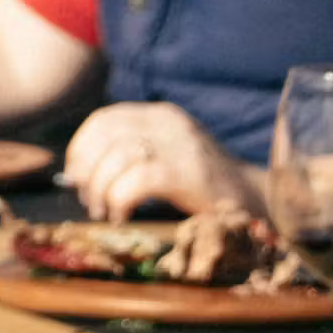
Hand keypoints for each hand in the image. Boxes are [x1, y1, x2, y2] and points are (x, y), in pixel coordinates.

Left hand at [56, 99, 237, 220]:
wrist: (255, 200)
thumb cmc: (204, 188)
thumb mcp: (167, 156)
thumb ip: (131, 155)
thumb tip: (79, 175)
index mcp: (160, 115)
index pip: (104, 120)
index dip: (81, 149)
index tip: (77, 179)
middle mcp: (168, 123)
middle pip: (105, 137)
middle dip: (87, 172)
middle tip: (90, 202)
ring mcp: (179, 145)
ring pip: (116, 158)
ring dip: (101, 190)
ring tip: (105, 212)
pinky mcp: (187, 172)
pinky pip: (137, 181)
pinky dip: (119, 200)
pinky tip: (122, 216)